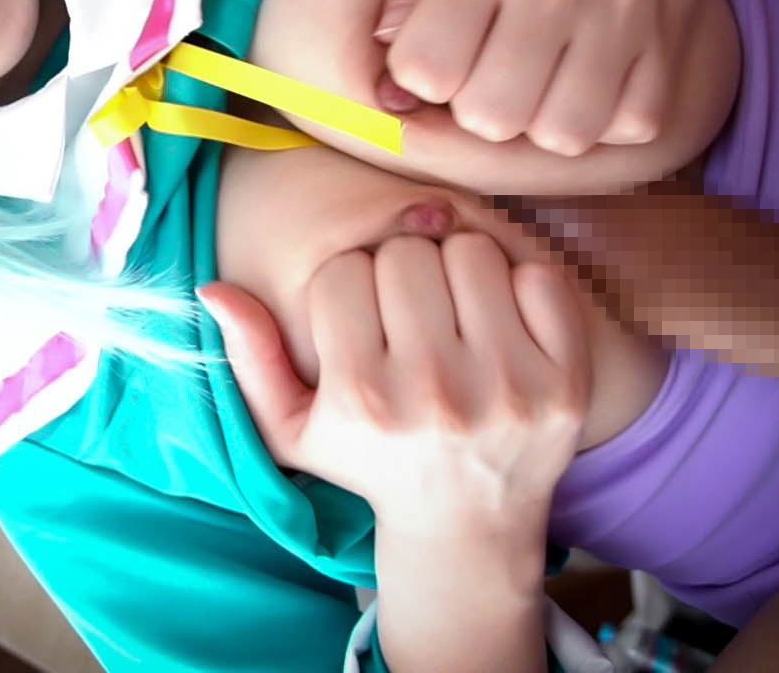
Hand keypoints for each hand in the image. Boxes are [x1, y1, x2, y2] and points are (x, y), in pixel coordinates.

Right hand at [201, 233, 589, 529]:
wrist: (466, 526)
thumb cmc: (368, 462)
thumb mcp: (290, 428)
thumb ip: (249, 356)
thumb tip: (212, 287)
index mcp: (362, 397)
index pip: (342, 272)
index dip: (346, 287)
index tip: (358, 320)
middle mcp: (434, 392)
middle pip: (405, 253)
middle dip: (399, 272)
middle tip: (407, 312)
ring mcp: (508, 386)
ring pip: (469, 251)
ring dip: (455, 271)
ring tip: (451, 313)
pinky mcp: (566, 384)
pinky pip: (539, 277)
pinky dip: (519, 287)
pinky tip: (500, 324)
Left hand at [373, 0, 706, 156]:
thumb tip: (386, 48)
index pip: (426, 69)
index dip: (416, 72)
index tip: (432, 47)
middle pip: (492, 115)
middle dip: (471, 105)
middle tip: (480, 69)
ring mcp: (622, 16)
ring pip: (563, 134)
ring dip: (536, 121)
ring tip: (531, 81)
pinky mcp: (668, 36)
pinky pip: (633, 124)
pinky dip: (603, 119)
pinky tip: (582, 82)